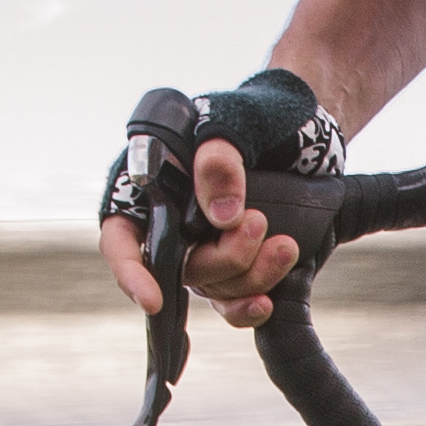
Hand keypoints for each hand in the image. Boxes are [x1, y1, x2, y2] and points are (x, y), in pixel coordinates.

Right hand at [97, 67, 345, 329]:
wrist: (304, 129)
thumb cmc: (257, 117)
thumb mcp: (236, 122)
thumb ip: (221, 159)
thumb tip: (224, 215)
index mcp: (152, 186)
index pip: (121, 238)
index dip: (130, 272)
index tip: (153, 298)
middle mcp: (171, 224)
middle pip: (181, 268)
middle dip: (225, 257)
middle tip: (259, 222)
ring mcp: (204, 247)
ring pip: (214, 287)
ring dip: (252, 275)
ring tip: (285, 245)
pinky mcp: (237, 265)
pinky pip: (232, 301)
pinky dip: (248, 307)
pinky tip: (267, 301)